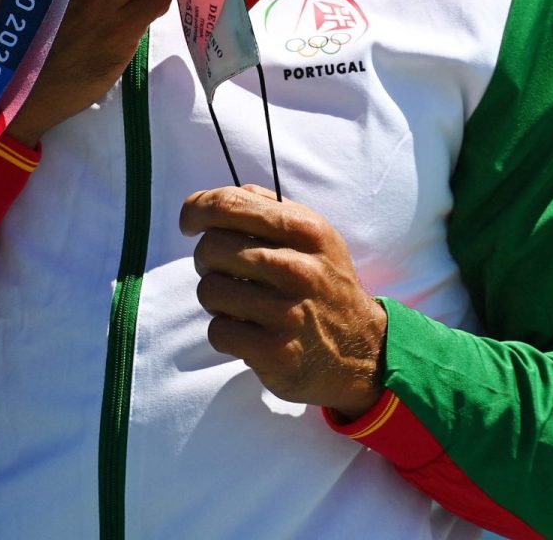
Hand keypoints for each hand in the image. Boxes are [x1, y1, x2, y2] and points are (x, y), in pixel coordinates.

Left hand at [180, 185, 388, 418]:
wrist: (362, 349)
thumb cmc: (325, 284)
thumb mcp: (314, 235)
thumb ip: (268, 208)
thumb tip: (210, 201)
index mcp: (306, 230)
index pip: (228, 205)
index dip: (196, 209)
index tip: (190, 224)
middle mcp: (298, 268)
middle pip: (211, 248)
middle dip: (207, 259)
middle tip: (225, 271)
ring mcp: (287, 312)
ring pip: (209, 291)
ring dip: (216, 298)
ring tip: (241, 303)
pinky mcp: (275, 351)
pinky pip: (218, 332)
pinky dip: (226, 332)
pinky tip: (249, 330)